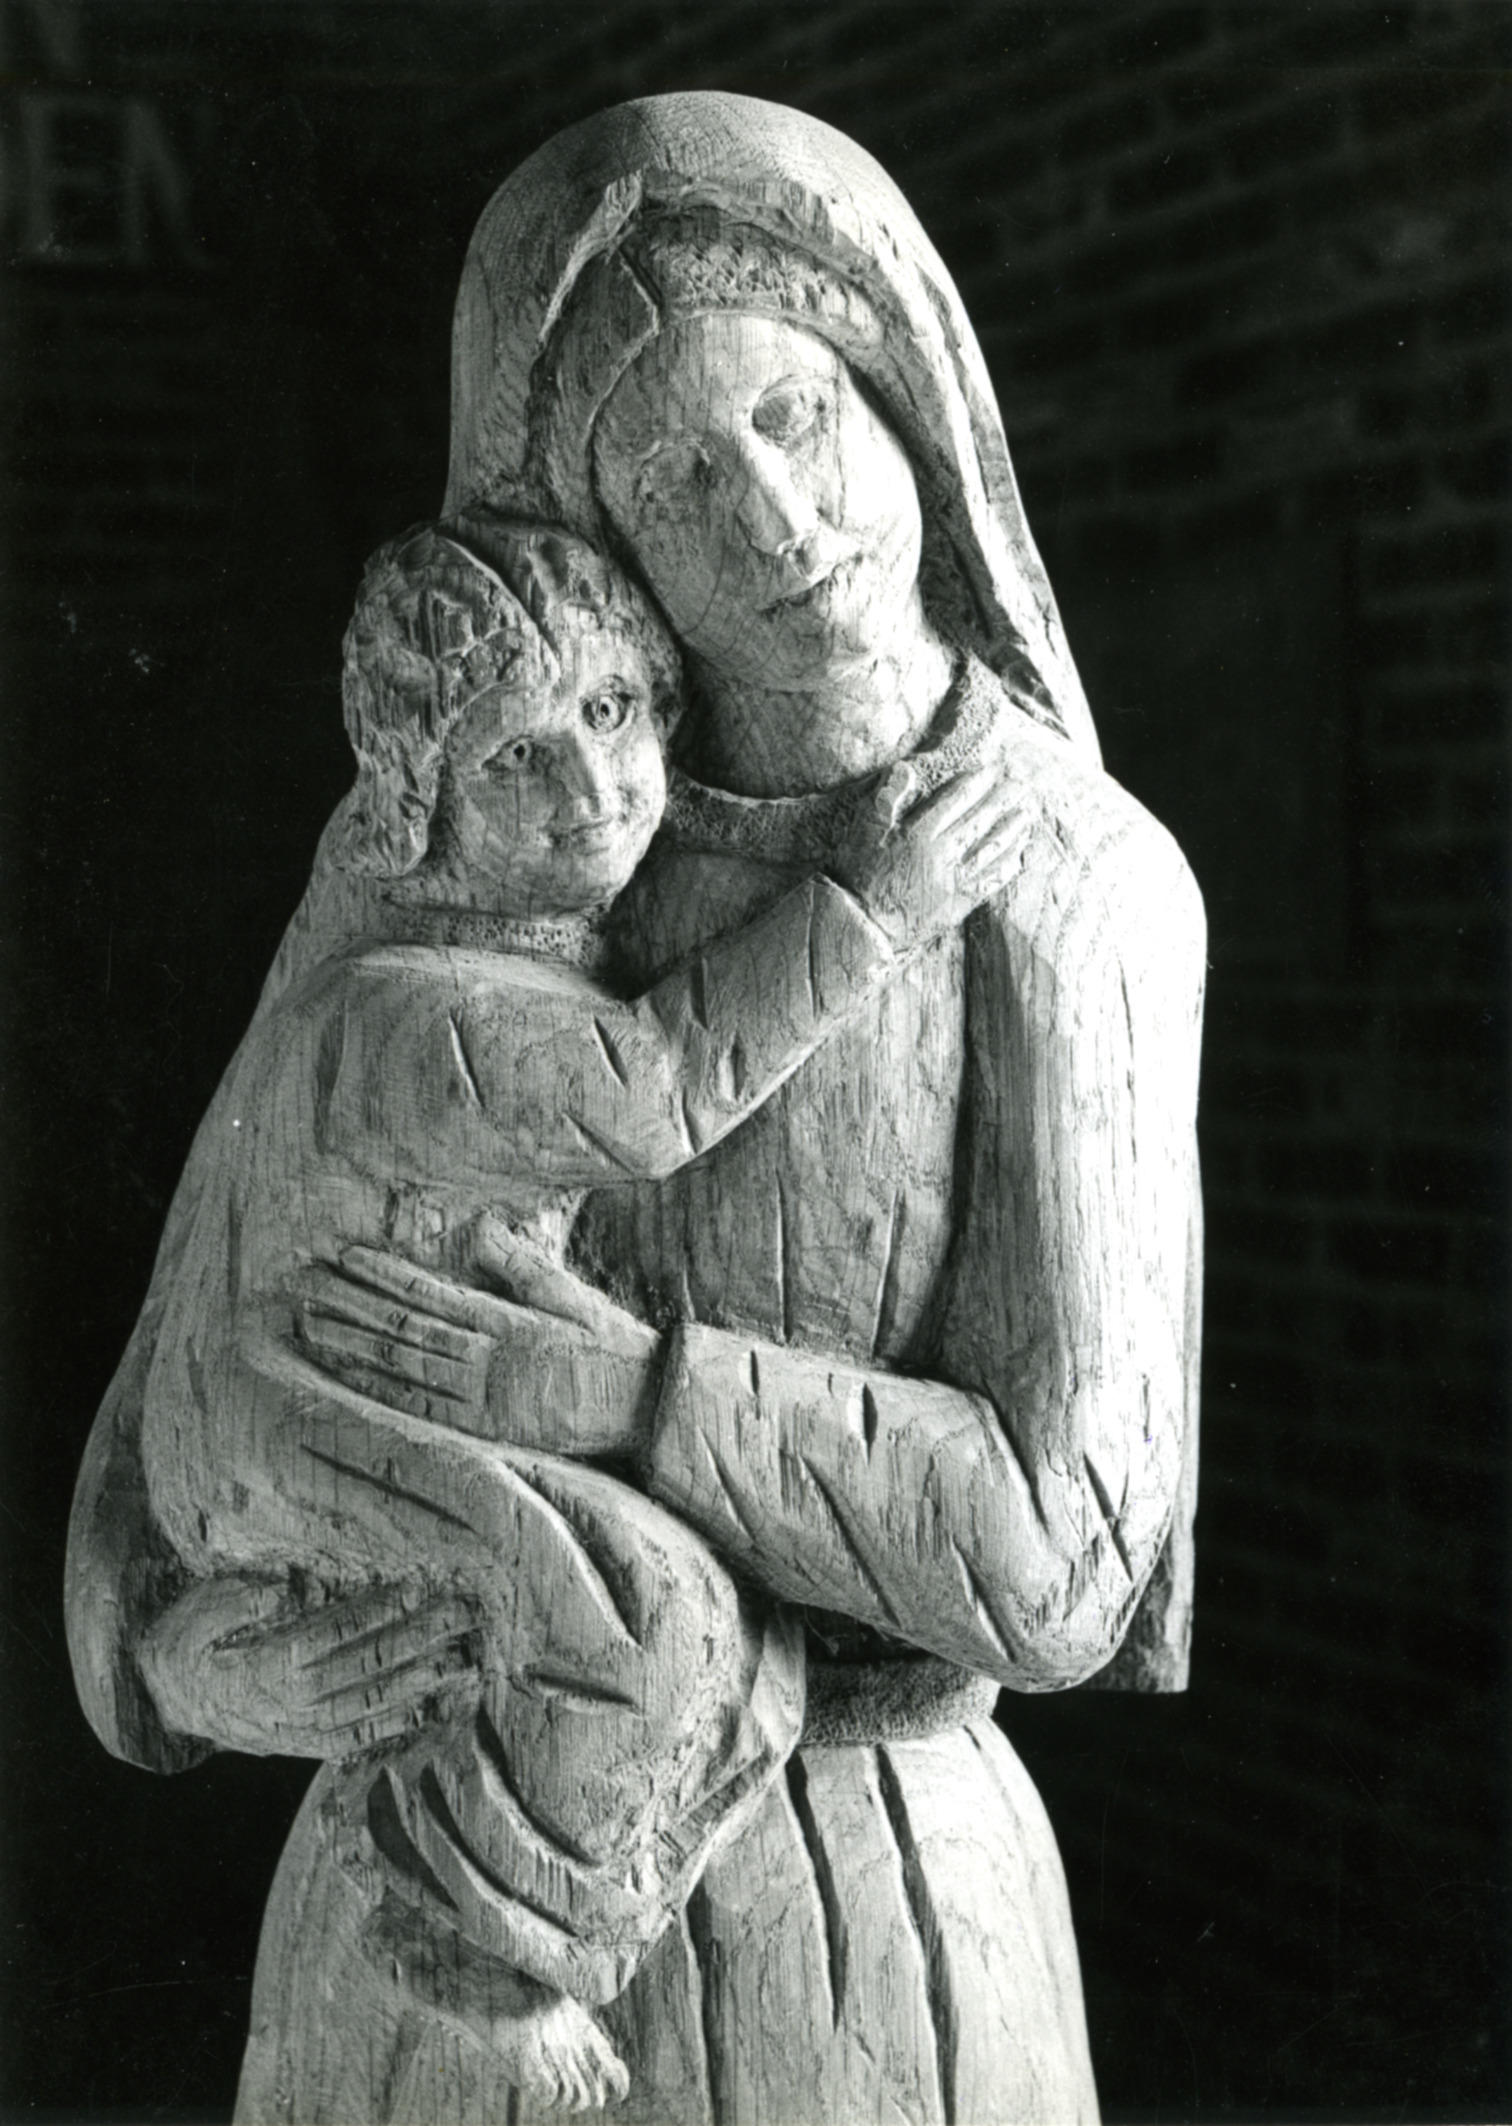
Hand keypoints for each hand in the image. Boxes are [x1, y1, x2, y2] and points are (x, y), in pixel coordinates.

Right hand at [138, 1573, 481, 1759]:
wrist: (161, 1704)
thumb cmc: (185, 1644)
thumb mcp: (196, 1613)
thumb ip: (239, 1599)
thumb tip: (287, 1586)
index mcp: (269, 1662)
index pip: (336, 1632)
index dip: (378, 1609)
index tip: (417, 1586)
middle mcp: (291, 1699)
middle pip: (367, 1665)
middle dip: (420, 1638)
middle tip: (463, 1614)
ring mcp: (298, 1727)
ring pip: (370, 1703)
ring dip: (420, 1681)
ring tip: (462, 1660)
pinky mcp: (300, 1744)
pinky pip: (351, 1738)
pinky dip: (389, 1726)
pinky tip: (424, 1709)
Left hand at [294, 1245, 661, 1460]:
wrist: (647, 1408)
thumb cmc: (611, 1349)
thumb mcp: (571, 1295)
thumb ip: (521, 1265)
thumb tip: (481, 1225)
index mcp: (505, 1319)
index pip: (428, 1292)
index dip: (380, 1275)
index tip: (342, 1256)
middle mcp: (485, 1358)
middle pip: (403, 1327)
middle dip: (348, 1305)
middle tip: (302, 1285)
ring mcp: (481, 1398)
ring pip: (401, 1367)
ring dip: (351, 1346)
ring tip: (309, 1325)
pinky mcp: (485, 1432)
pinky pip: (419, 1412)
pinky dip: (377, 1394)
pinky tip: (345, 1380)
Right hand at [831, 760, 1033, 950]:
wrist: (862, 928)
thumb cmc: (858, 878)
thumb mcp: (863, 833)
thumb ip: (886, 800)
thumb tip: (905, 768)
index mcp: (918, 834)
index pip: (955, 800)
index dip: (976, 782)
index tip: (992, 769)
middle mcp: (941, 854)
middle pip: (980, 820)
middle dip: (1002, 800)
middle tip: (1021, 784)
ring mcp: (953, 881)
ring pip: (991, 849)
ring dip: (1012, 829)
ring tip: (1027, 814)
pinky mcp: (959, 905)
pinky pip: (990, 881)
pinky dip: (1007, 866)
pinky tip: (1018, 855)